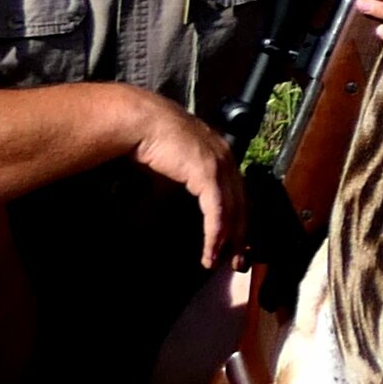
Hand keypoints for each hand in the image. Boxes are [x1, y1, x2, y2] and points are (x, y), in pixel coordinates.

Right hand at [118, 89, 245, 267]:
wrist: (140, 122)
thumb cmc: (150, 140)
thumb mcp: (173, 166)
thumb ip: (182, 183)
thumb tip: (172, 204)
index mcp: (221, 155)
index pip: (237, 193)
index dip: (238, 220)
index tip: (234, 243)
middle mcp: (227, 159)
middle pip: (242, 205)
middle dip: (240, 236)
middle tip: (237, 261)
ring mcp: (220, 165)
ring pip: (232, 211)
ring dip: (226, 240)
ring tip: (217, 261)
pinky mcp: (208, 173)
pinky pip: (217, 210)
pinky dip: (215, 233)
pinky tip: (210, 250)